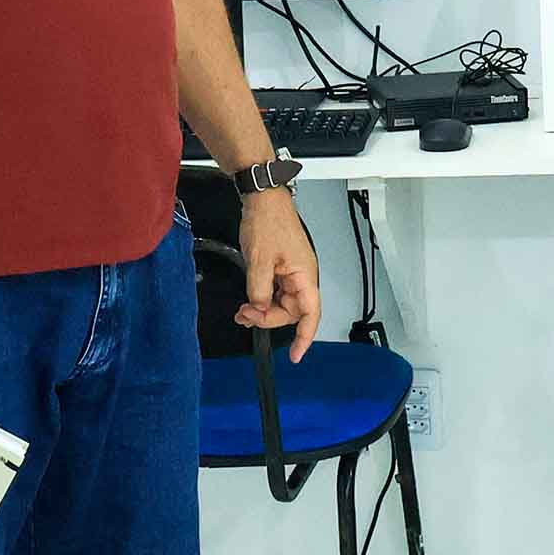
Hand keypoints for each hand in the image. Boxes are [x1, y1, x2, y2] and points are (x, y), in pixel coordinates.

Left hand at [234, 192, 321, 361]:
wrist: (262, 199)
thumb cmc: (268, 221)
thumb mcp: (259, 260)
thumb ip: (259, 290)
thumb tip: (258, 308)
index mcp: (304, 276)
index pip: (310, 315)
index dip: (305, 338)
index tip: (296, 355)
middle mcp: (301, 276)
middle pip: (291, 312)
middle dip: (268, 318)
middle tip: (246, 316)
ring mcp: (291, 272)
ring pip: (280, 303)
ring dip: (261, 310)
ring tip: (243, 310)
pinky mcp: (280, 268)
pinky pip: (273, 292)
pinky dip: (260, 299)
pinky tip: (247, 300)